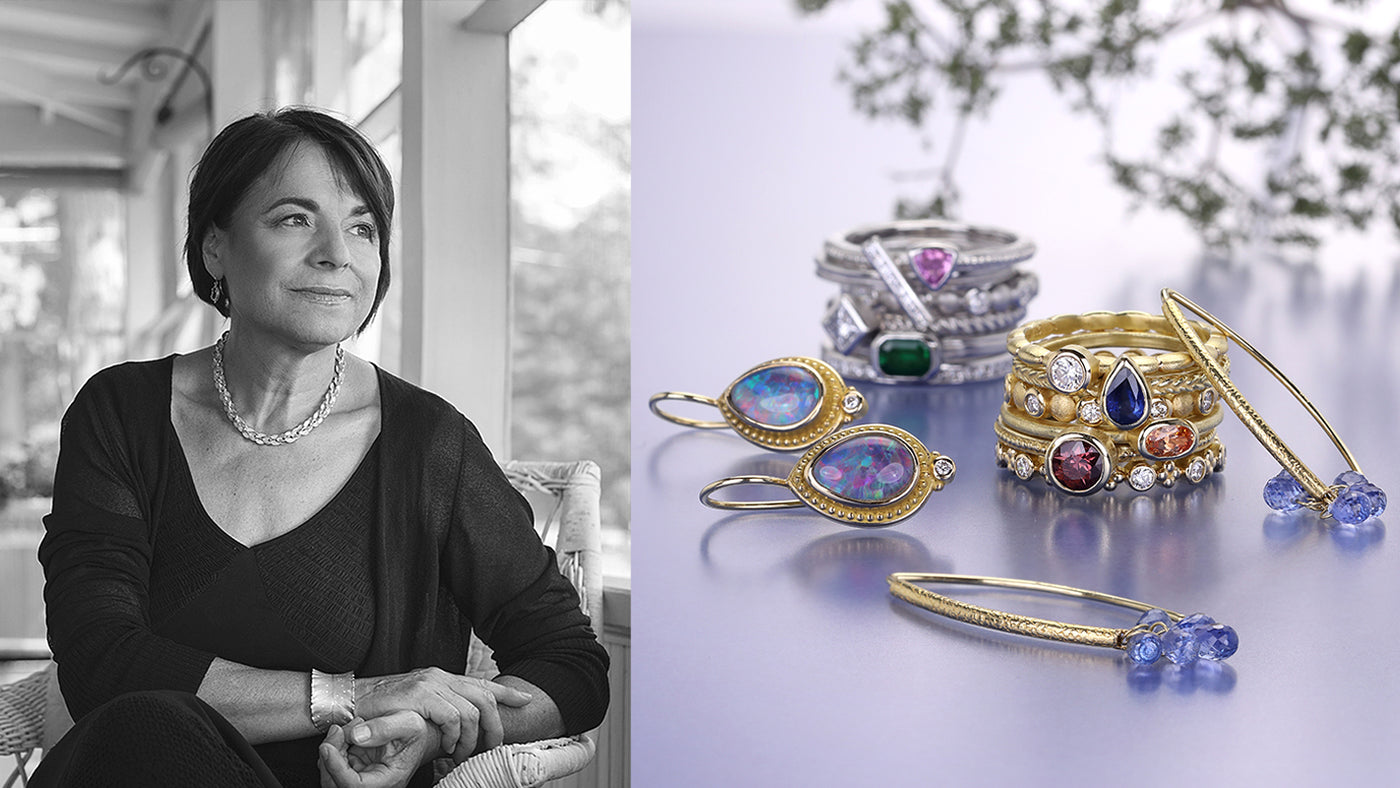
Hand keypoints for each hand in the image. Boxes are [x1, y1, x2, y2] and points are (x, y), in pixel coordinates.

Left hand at [318, 712, 434, 787]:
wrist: (419, 735)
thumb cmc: (416, 734)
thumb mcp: (408, 723)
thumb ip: (384, 728)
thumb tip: (356, 735)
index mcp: (389, 780)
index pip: (354, 785)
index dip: (336, 768)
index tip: (327, 747)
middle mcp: (372, 785)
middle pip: (335, 783)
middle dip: (330, 755)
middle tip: (338, 730)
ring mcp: (361, 779)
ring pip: (330, 775)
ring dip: (331, 749)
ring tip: (348, 728)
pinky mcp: (353, 770)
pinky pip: (332, 765)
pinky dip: (334, 747)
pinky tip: (347, 733)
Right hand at [355, 668, 532, 760]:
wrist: (346, 705)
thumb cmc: (379, 713)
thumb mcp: (416, 709)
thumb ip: (438, 711)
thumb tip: (462, 728)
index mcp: (441, 679)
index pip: (481, 683)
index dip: (506, 692)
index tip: (525, 700)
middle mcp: (439, 677)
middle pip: (484, 698)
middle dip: (494, 727)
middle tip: (490, 749)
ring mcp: (429, 684)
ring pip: (471, 711)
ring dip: (471, 739)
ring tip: (461, 755)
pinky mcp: (418, 695)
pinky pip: (452, 716)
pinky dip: (454, 736)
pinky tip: (447, 749)